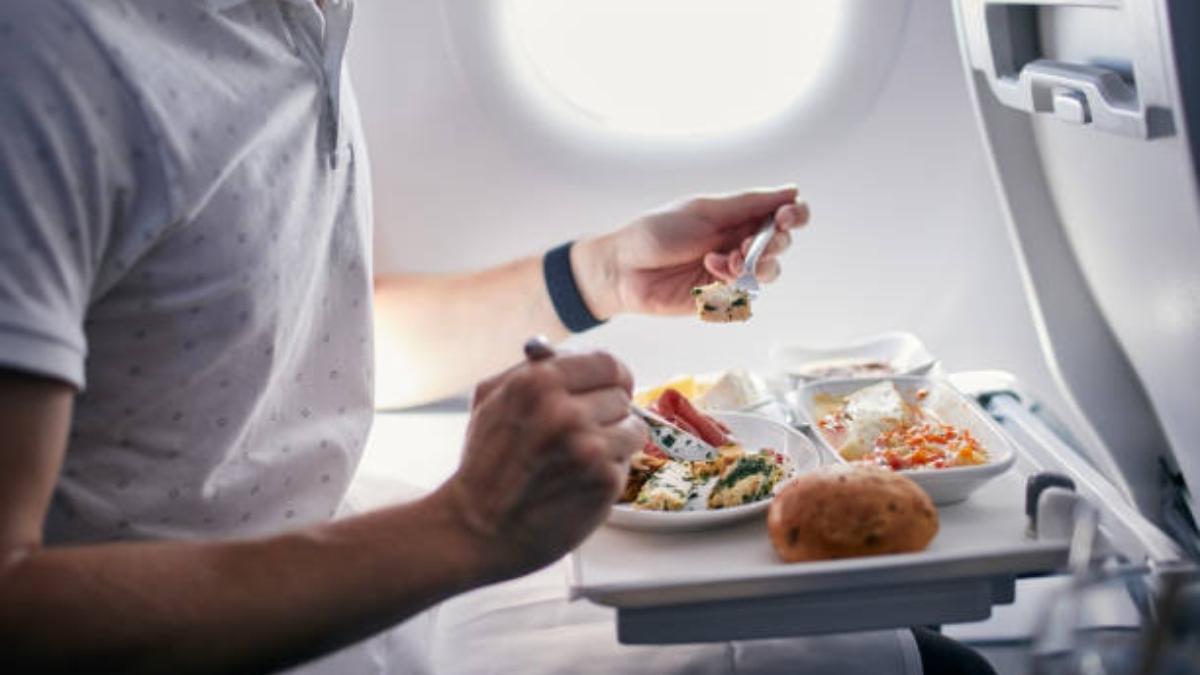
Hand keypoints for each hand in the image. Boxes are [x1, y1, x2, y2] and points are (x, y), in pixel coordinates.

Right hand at [438, 350, 646, 580]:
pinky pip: (628, 462)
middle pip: (622, 395)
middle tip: (583, 433)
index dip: (612, 377)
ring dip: (615, 442)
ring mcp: (588, 446)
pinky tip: (580, 480)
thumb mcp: (491, 400)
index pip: (607, 363)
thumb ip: (530, 370)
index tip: (610, 388)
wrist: (478, 529)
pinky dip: (610, 470)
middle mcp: (565, 411)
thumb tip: (567, 353)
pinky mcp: (604, 479)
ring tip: (581, 458)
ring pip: (633, 428)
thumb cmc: (485, 465)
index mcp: (538, 381)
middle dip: (607, 412)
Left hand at [573, 186, 808, 317]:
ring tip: (726, 260)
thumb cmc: (656, 233)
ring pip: (769, 272)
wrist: (623, 269)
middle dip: (774, 242)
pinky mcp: (720, 297)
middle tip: (750, 242)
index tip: (788, 216)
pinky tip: (710, 271)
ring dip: (755, 264)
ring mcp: (730, 271)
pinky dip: (733, 282)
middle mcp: (738, 242)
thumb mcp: (704, 211)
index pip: (781, 214)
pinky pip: (746, 294)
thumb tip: (791, 190)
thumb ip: (748, 204)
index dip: (794, 215)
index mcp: (736, 216)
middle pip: (781, 244)